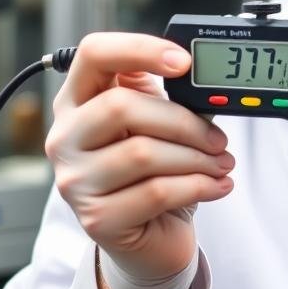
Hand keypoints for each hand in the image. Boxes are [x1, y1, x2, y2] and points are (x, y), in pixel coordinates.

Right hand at [45, 32, 234, 277]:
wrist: (153, 238)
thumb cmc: (156, 174)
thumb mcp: (161, 127)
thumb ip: (172, 99)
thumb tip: (207, 86)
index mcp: (79, 100)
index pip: (94, 54)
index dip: (140, 49)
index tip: (184, 62)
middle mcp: (66, 136)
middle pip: (122, 107)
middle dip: (185, 122)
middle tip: (219, 139)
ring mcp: (74, 179)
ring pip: (142, 153)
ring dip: (198, 159)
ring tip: (222, 164)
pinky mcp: (95, 218)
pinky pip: (156, 192)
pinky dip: (198, 186)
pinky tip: (217, 186)